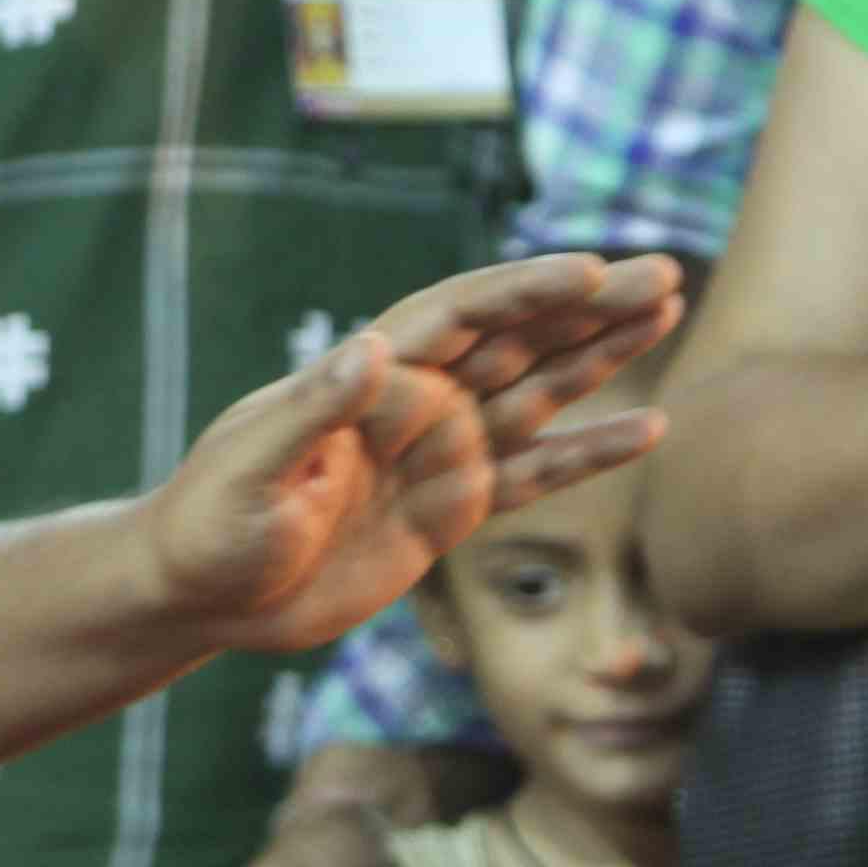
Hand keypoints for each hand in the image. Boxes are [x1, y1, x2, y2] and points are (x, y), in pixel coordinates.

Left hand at [143, 258, 680, 653]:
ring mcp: (438, 452)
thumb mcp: (252, 468)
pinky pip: (534, 474)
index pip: (459, 315)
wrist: (201, 594)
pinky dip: (589, 453)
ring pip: (538, 390)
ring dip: (600, 354)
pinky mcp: (451, 509)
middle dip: (588, 305)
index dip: (523, 291)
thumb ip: (313, 411)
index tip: (589, 273)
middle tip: (664, 274)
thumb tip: (369, 349)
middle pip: (516, 338)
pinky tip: (648, 428)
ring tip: (665, 312)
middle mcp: (415, 401)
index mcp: (368, 377)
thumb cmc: (210, 524)